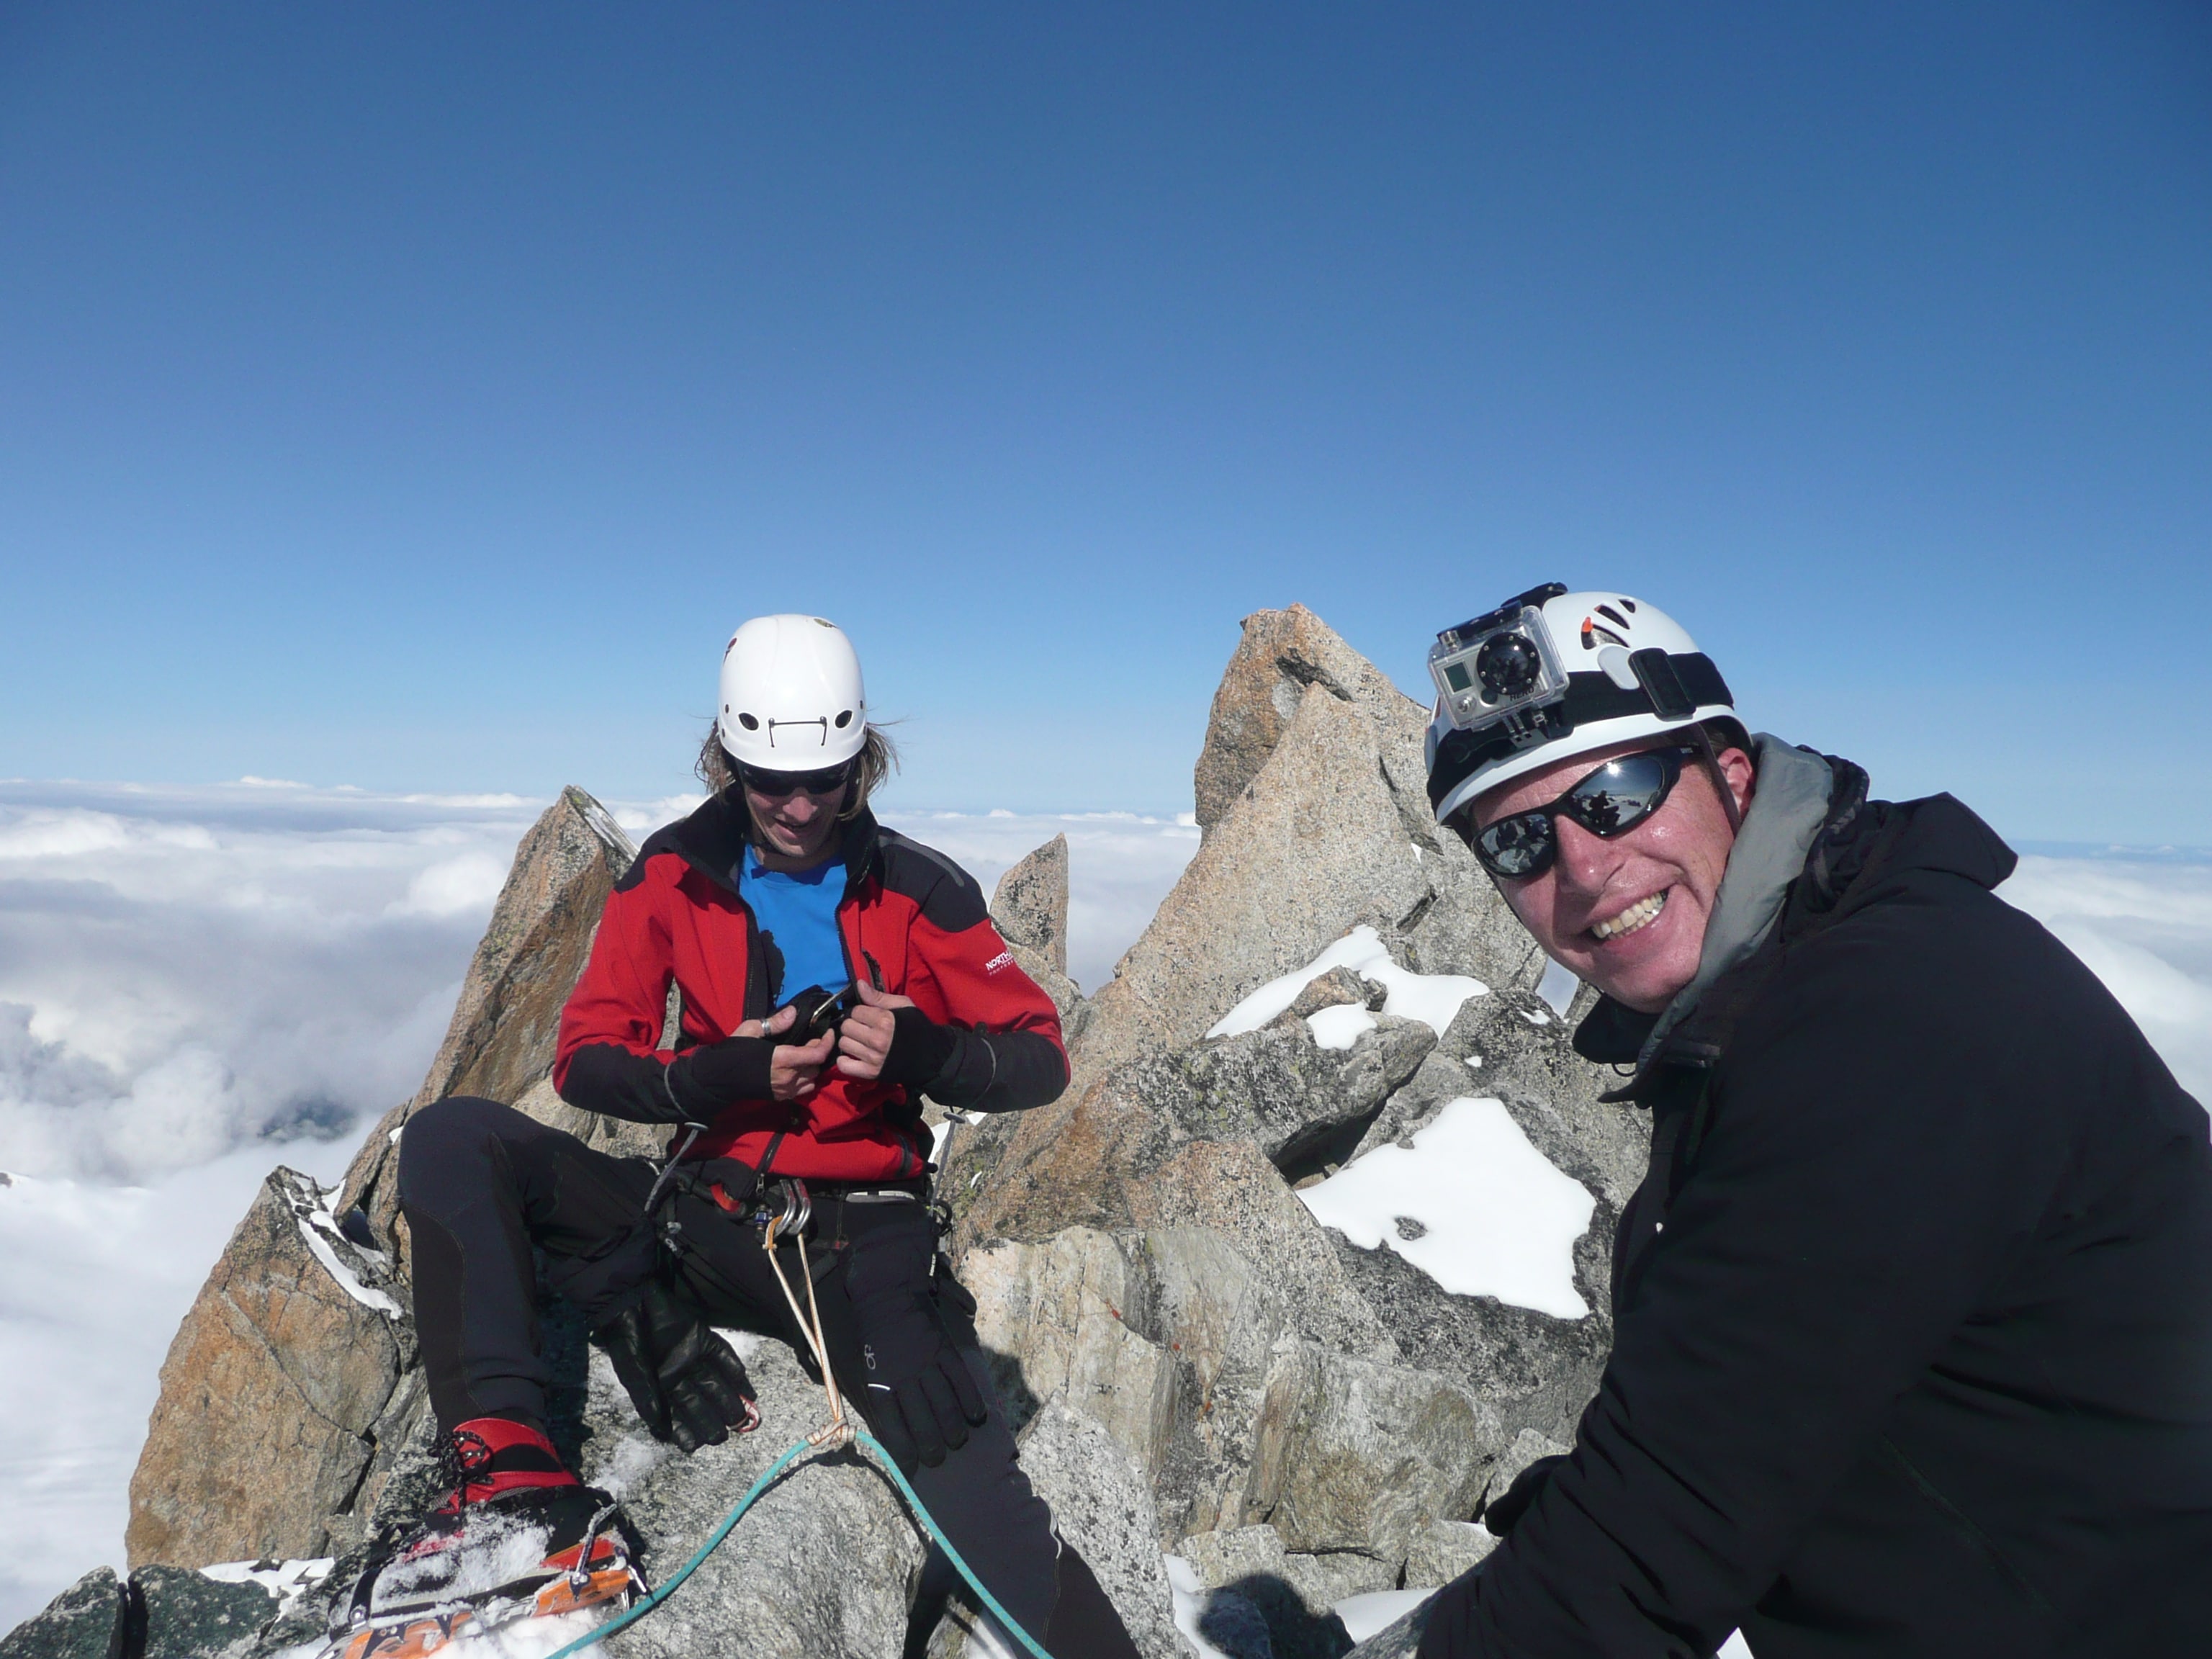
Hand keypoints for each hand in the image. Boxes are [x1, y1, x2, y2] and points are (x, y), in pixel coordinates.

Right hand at [593, 1277, 760, 1452]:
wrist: (632, 1302)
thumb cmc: (627, 1340)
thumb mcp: (632, 1371)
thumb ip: (645, 1396)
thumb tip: (658, 1425)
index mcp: (660, 1388)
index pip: (676, 1414)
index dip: (684, 1431)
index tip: (693, 1446)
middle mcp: (680, 1376)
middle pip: (700, 1402)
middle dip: (711, 1421)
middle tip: (722, 1437)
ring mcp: (693, 1357)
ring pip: (715, 1384)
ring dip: (728, 1400)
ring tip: (742, 1419)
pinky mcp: (704, 1338)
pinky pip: (723, 1356)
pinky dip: (736, 1371)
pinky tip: (747, 1386)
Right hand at [735, 1005, 833, 1101]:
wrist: (717, 1078)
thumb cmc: (733, 1052)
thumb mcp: (750, 1030)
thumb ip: (775, 1023)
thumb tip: (794, 1012)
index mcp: (783, 1059)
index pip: (818, 1055)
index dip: (828, 1042)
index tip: (829, 1032)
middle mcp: (788, 1078)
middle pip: (817, 1067)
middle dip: (818, 1052)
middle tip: (812, 1039)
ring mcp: (785, 1090)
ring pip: (812, 1080)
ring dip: (813, 1068)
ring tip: (806, 1055)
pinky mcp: (780, 1097)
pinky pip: (802, 1090)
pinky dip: (805, 1080)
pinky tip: (797, 1069)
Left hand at [834, 980, 915, 1080]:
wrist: (931, 1056)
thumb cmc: (917, 1028)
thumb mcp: (903, 1006)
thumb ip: (878, 996)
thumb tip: (859, 984)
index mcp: (885, 1020)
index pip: (855, 1011)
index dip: (860, 1012)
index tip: (868, 1016)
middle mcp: (877, 1039)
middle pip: (846, 1027)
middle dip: (853, 1025)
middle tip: (863, 1029)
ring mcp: (873, 1058)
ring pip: (844, 1044)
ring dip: (850, 1042)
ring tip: (860, 1042)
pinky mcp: (871, 1073)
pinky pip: (844, 1065)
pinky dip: (845, 1060)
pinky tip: (853, 1056)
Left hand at [844, 1218, 990, 1468]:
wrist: (885, 1291)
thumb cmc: (873, 1332)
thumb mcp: (867, 1365)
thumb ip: (880, 1394)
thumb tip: (892, 1425)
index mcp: (880, 1384)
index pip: (894, 1429)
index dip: (905, 1453)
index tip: (913, 1465)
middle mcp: (904, 1378)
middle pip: (923, 1425)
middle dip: (933, 1449)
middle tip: (938, 1458)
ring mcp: (926, 1364)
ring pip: (946, 1408)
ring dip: (954, 1431)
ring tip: (957, 1441)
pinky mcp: (944, 1350)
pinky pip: (961, 1382)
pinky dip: (971, 1403)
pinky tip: (975, 1417)